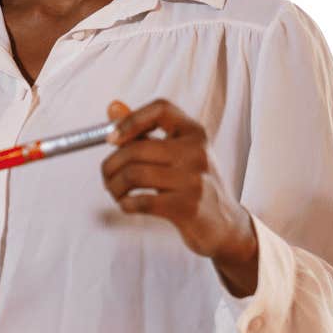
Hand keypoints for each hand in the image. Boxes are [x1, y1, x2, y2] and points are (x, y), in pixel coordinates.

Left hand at [100, 99, 259, 296]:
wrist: (225, 224)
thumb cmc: (193, 185)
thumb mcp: (177, 154)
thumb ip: (145, 132)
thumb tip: (113, 108)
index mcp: (194, 132)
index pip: (160, 109)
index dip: (131, 119)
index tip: (112, 138)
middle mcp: (196, 152)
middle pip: (136, 147)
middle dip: (111, 164)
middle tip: (107, 176)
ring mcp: (193, 180)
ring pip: (133, 174)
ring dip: (114, 186)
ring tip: (116, 192)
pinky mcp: (186, 207)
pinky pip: (141, 201)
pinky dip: (126, 204)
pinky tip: (128, 205)